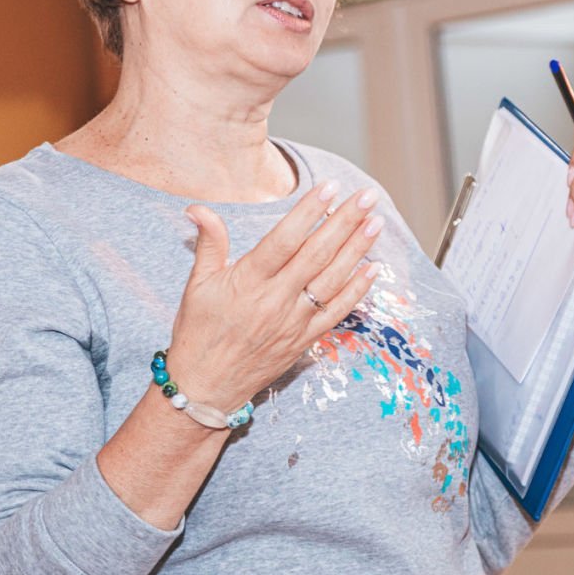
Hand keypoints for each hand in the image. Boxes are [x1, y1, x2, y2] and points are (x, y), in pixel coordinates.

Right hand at [164, 180, 382, 409]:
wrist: (207, 387)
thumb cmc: (198, 332)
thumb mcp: (196, 285)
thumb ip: (208, 243)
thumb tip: (197, 208)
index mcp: (248, 281)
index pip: (284, 239)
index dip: (308, 212)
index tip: (329, 188)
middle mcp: (275, 300)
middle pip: (316, 254)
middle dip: (345, 221)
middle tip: (367, 196)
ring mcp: (294, 321)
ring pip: (333, 279)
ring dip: (358, 249)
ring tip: (376, 222)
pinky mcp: (305, 339)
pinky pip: (337, 311)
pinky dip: (358, 290)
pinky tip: (373, 268)